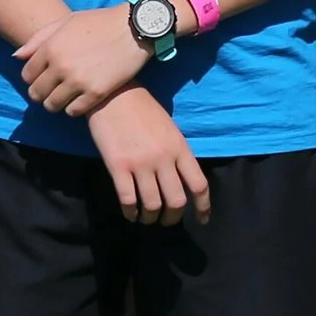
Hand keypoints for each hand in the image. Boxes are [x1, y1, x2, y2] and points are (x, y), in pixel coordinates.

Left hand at [17, 3, 151, 117]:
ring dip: (54, 104)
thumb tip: (17, 57)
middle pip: (37, 92)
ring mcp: (78, 81)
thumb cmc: (98, 22)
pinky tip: (78, 101)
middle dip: (40, 94)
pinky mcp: (96, 93)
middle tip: (49, 92)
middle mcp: (61, 66)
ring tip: (62, 98)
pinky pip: (74, 111)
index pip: (27, 74)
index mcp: (51, 47)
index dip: (31, 78)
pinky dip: (73, 109)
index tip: (40, 79)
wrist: (133, 29)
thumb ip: (38, 39)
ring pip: (52, 105)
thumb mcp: (65, 22)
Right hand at [86, 89, 210, 225]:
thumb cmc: (142, 109)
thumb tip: (181, 180)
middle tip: (165, 219)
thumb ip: (177, 154)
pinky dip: (130, 212)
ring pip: (152, 204)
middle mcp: (163, 158)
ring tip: (146, 218)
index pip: (199, 185)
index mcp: (180, 148)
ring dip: (150, 217)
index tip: (201, 220)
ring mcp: (140, 163)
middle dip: (172, 217)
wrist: (113, 94)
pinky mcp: (118, 166)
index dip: (202, 207)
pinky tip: (130, 213)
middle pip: (176, 201)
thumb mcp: (169, 129)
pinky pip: (128, 199)